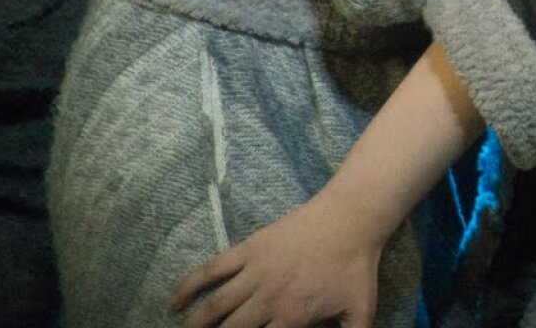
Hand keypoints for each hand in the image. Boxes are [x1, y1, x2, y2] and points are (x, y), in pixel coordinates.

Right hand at [170, 193, 381, 327]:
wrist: (350, 218)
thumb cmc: (356, 267)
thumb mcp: (361, 312)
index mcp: (291, 318)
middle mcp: (267, 299)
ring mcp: (254, 272)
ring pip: (215, 306)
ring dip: (196, 324)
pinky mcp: (248, 249)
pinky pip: (212, 269)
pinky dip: (190, 285)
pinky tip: (175, 301)